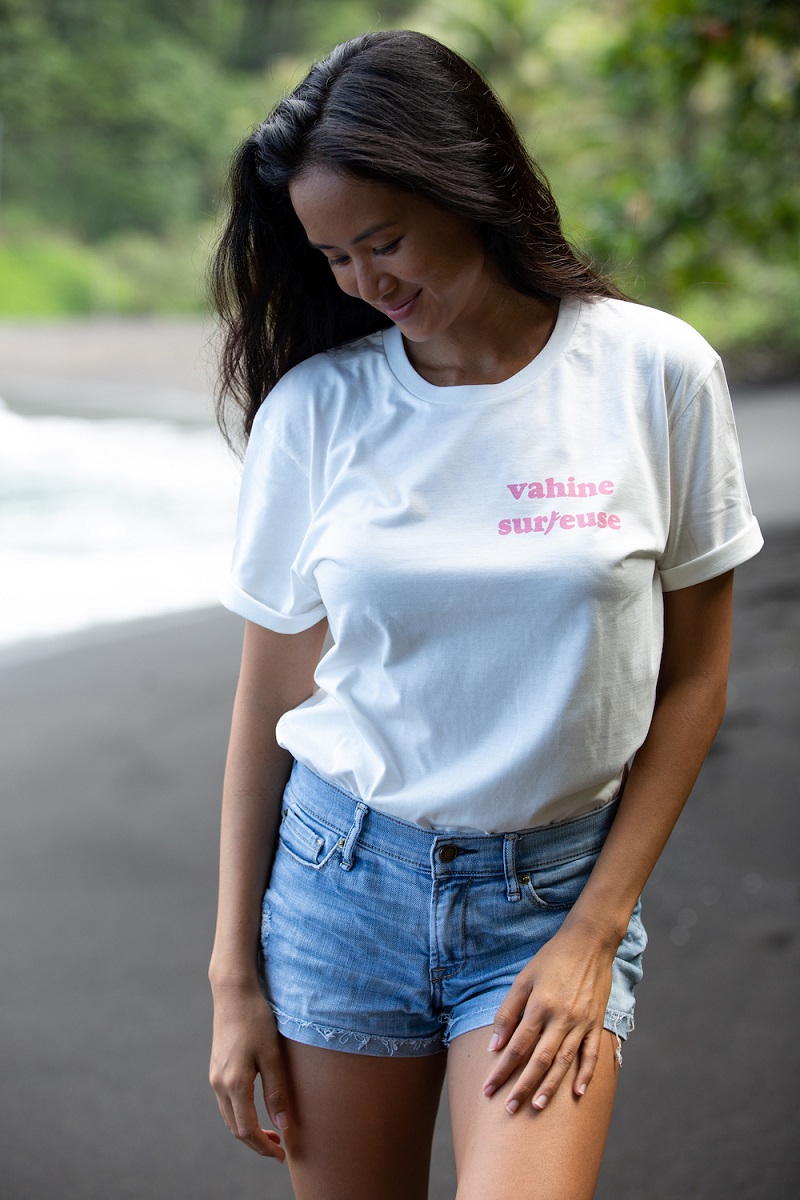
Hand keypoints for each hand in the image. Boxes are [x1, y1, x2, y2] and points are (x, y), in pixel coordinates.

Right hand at [209, 979, 288, 1159]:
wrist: (233, 992)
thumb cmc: (256, 1019)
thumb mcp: (272, 1054)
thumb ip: (276, 1091)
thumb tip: (284, 1124)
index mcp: (234, 1083)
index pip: (247, 1130)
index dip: (264, 1146)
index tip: (282, 1155)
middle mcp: (219, 1084)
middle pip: (235, 1128)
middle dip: (256, 1143)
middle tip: (280, 1149)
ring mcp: (214, 1076)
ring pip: (229, 1117)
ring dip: (248, 1130)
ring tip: (272, 1134)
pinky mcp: (216, 1068)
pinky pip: (226, 1103)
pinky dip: (240, 1116)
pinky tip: (256, 1111)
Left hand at [482, 925, 614, 1113]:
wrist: (589, 943)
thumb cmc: (551, 959)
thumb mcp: (523, 978)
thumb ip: (508, 1012)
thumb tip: (494, 1045)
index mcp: (540, 1006)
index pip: (517, 1046)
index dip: (501, 1070)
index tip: (488, 1089)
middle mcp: (562, 1018)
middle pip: (539, 1060)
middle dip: (522, 1087)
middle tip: (508, 1110)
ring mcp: (582, 1022)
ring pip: (564, 1062)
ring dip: (550, 1087)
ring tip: (537, 1106)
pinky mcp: (597, 1023)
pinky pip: (592, 1054)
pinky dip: (586, 1075)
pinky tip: (578, 1094)